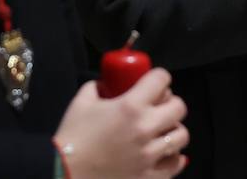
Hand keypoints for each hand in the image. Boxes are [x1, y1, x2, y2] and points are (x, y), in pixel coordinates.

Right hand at [54, 68, 188, 178]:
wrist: (65, 174)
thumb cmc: (72, 137)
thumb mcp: (82, 102)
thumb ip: (98, 87)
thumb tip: (107, 84)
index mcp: (131, 106)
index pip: (161, 79)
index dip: (159, 78)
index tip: (155, 83)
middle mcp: (146, 128)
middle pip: (179, 107)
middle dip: (170, 103)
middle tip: (159, 108)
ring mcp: (150, 155)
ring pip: (181, 136)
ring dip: (173, 131)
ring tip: (162, 133)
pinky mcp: (151, 177)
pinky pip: (176, 164)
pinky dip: (172, 158)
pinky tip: (163, 155)